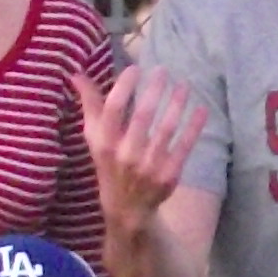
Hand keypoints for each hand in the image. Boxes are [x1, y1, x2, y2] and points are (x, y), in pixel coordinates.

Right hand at [80, 66, 206, 226]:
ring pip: (166, 129)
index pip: (114, 109)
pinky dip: (194, 126)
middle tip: (163, 70)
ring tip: (183, 84)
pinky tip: (201, 108)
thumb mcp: (94, 138)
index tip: (135, 68)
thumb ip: (90, 105)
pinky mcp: (169, 174)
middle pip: (143, 116)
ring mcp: (149, 166)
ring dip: (177, 104)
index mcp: (105, 143)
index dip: (124, 87)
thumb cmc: (109, 163)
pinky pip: (185, 146)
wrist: (127, 208)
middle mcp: (126, 155)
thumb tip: (76, 74)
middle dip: (154, 90)